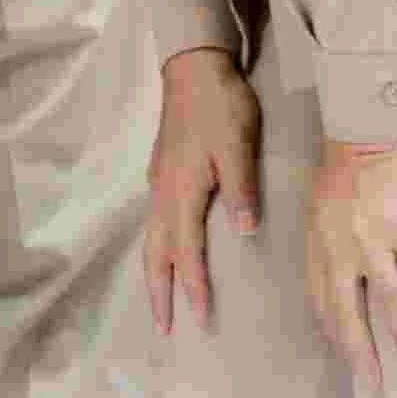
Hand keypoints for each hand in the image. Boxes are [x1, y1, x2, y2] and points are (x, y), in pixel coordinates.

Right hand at [144, 46, 259, 335]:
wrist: (193, 67)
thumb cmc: (221, 106)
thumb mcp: (237, 145)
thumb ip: (241, 188)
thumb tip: (246, 232)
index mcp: (182, 191)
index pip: (185, 251)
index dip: (193, 287)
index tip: (201, 320)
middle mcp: (163, 193)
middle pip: (154, 253)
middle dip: (159, 292)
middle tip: (164, 330)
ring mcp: (158, 183)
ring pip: (150, 238)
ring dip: (154, 273)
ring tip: (161, 301)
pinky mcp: (161, 174)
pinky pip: (153, 223)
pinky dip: (157, 249)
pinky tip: (166, 253)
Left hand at [305, 133, 396, 389]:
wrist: (368, 129)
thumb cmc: (345, 170)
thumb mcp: (321, 211)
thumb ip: (329, 248)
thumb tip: (346, 285)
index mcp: (317, 244)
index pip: (321, 302)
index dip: (334, 334)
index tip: (348, 361)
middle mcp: (338, 247)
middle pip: (346, 312)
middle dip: (359, 352)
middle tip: (373, 384)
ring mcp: (371, 238)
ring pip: (388, 299)